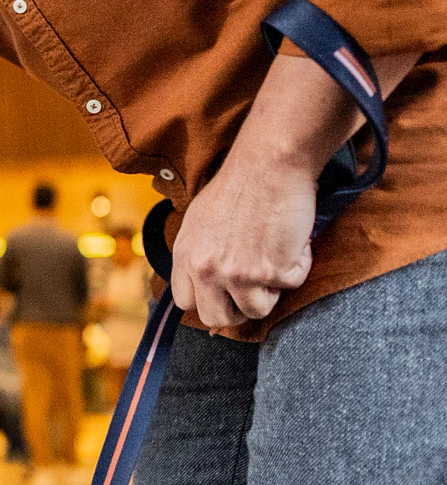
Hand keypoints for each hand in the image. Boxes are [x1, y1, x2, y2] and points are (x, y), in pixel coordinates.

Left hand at [169, 152, 315, 328]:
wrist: (267, 166)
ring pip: (256, 310)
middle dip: (238, 309)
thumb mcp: (198, 222)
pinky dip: (298, 265)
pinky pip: (291, 284)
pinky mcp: (272, 271)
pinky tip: (293, 241)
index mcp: (185, 257)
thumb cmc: (237, 187)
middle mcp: (206, 270)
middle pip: (216, 318)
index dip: (209, 299)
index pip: (186, 302)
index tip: (224, 293)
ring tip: (275, 258)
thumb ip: (197, 255)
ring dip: (271, 290)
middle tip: (255, 289)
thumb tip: (203, 284)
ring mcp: (238, 274)